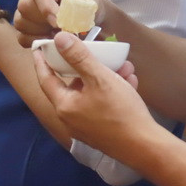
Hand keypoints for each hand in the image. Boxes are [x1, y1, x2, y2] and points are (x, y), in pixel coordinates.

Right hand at [14, 0, 104, 47]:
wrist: (85, 15)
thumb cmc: (86, 5)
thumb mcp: (88, 4)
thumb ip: (79, 10)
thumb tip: (66, 24)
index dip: (47, 8)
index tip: (58, 24)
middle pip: (25, 6)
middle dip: (43, 22)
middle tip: (61, 31)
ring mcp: (25, 9)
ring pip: (21, 22)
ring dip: (40, 33)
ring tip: (58, 36)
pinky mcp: (23, 26)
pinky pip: (21, 37)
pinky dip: (36, 43)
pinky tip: (50, 41)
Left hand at [33, 31, 156, 163]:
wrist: (145, 147)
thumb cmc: (120, 112)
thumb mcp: (100, 79)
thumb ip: (79, 57)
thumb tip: (59, 38)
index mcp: (64, 106)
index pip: (45, 79)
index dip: (42, 61)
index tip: (39, 47)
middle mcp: (70, 118)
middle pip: (72, 84)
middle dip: (86, 65)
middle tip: (93, 51)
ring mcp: (86, 127)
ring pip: (91, 93)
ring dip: (106, 76)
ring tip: (124, 66)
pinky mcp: (102, 131)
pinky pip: (102, 104)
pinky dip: (113, 91)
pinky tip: (130, 81)